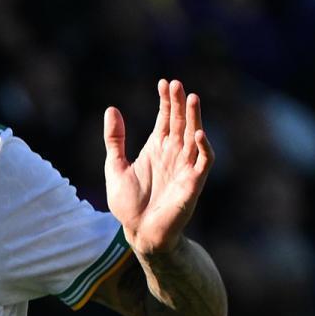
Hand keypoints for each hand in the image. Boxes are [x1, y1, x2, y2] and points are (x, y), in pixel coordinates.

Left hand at [102, 79, 212, 257]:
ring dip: (194, 118)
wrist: (138, 232)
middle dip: (179, 103)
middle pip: (180, 122)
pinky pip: (203, 161)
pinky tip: (197, 133)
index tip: (164, 83)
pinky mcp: (193, 182)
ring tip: (191, 98)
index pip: (165, 119)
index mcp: (156, 148)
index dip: (165, 101)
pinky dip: (203, 147)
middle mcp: (173, 154)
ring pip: (193, 136)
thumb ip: (115, 140)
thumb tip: (111, 109)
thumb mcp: (115, 167)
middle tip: (177, 84)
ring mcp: (184, 166)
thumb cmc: (128, 204)